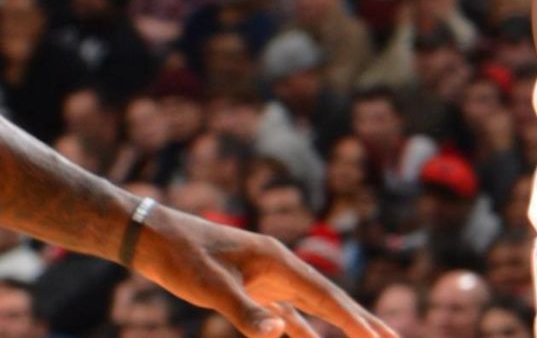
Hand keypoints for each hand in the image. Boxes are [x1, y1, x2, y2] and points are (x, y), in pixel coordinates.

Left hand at [134, 205, 396, 337]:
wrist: (150, 235)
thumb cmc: (178, 257)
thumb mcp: (208, 286)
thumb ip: (245, 311)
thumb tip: (278, 335)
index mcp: (277, 262)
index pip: (325, 297)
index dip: (353, 320)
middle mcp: (279, 268)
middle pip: (328, 299)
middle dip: (359, 321)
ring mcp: (266, 278)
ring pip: (310, 307)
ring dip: (335, 325)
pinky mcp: (248, 288)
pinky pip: (284, 313)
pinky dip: (300, 329)